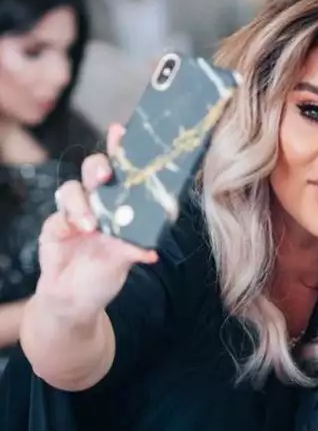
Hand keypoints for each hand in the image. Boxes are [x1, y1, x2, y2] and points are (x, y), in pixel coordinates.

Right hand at [36, 123, 156, 324]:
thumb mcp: (123, 262)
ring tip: (90, 226)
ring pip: (72, 190)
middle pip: (94, 171)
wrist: (75, 300)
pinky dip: (65, 224)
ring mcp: (74, 214)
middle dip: (98, 167)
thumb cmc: (104, 274)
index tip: (121, 130)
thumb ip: (133, 250)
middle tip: (105, 175)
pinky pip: (56, 218)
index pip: (122, 171)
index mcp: (119, 205)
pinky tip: (73, 234)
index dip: (120, 149)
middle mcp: (96, 203)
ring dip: (81, 205)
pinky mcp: (54, 229)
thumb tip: (151, 251)